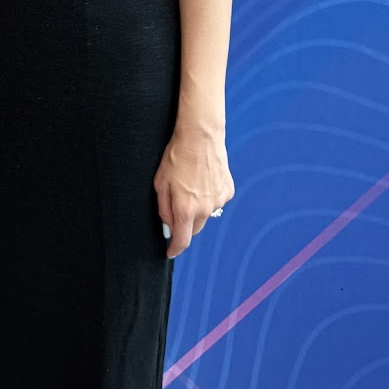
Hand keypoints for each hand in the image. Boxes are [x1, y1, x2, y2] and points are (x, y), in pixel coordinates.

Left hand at [154, 123, 233, 256]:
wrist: (201, 137)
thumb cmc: (177, 157)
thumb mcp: (160, 183)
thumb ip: (164, 209)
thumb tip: (167, 227)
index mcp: (185, 209)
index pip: (182, 240)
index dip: (174, 249)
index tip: (170, 252)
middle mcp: (205, 209)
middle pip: (194, 229)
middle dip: (185, 225)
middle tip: (177, 208)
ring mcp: (219, 201)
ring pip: (206, 214)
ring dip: (198, 208)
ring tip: (190, 186)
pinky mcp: (228, 191)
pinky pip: (216, 201)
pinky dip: (209, 197)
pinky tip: (203, 180)